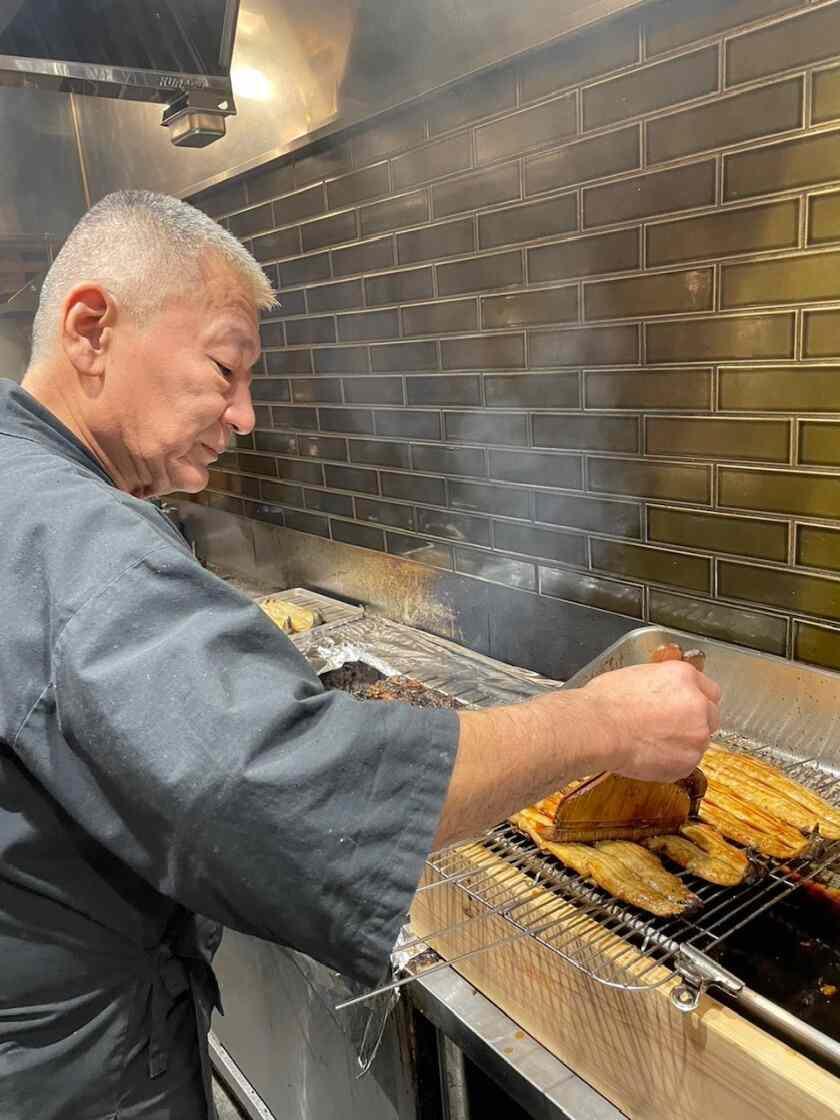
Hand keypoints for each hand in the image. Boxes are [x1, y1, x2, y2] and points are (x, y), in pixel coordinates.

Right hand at [577, 661, 720, 781]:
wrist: (597, 729)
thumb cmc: (605, 702)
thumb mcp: (636, 676)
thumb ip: (662, 685)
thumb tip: (662, 694)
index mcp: (685, 677)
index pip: (710, 690)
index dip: (696, 700)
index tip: (686, 708)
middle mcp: (698, 704)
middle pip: (711, 716)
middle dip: (694, 723)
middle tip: (668, 728)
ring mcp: (696, 736)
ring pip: (698, 742)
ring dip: (682, 744)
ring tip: (651, 744)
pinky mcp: (687, 763)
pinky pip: (684, 764)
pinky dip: (670, 763)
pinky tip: (647, 757)